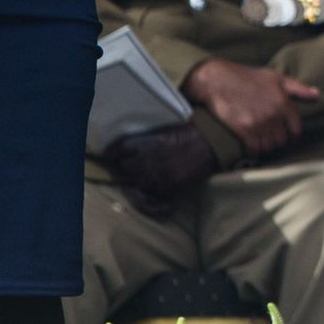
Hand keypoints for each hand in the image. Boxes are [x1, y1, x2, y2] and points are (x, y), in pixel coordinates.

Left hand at [103, 123, 217, 208]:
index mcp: (146, 143)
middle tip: (133, 162)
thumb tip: (126, 146)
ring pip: (136, 182)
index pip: (118, 150)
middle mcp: (149, 161)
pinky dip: (150, 194)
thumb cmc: (189, 132)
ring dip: (137, 179)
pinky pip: (151, 196)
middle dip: (127, 165)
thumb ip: (144, 138)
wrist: (211, 144)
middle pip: (126, 167)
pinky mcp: (168, 188)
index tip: (111, 154)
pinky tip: (154, 188)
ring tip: (145, 174)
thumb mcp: (164, 128)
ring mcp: (158, 176)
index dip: (114, 152)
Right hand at [182, 59, 320, 157]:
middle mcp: (273, 115)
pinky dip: (253, 151)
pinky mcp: (242, 130)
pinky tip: (251, 147)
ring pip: (269, 147)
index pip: (296, 130)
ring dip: (266, 147)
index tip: (287, 137)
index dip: (293, 136)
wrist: (218, 80)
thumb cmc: (248, 77)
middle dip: (278, 142)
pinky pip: (254, 150)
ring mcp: (258, 123)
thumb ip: (299, 89)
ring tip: (261, 143)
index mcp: (283, 103)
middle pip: (282, 141)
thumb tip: (317, 95)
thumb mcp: (276, 78)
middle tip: (271, 139)